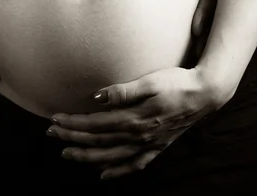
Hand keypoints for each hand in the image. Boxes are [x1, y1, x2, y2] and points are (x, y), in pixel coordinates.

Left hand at [47, 67, 229, 179]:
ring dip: (87, 156)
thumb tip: (97, 97)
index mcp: (135, 119)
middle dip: (72, 138)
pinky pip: (133, 164)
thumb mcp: (150, 81)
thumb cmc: (177, 83)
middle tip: (51, 134)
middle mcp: (139, 136)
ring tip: (67, 154)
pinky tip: (104, 174)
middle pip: (99, 141)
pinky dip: (117, 171)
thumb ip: (124, 91)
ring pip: (111, 156)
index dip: (73, 123)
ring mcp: (148, 144)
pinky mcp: (157, 147)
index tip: (55, 119)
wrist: (205, 95)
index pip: (95, 124)